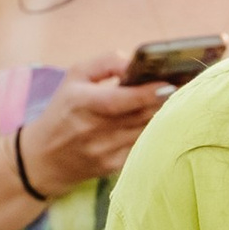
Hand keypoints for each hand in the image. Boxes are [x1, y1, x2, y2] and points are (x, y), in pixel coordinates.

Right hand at [12, 60, 174, 197]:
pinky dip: (154, 133)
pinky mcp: (111, 167)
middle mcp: (91, 129)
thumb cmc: (63, 110)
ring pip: (145, 131)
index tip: (170, 84)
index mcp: (80, 102)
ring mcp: (102, 151)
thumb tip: (136, 63)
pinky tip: (163, 122)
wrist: (43, 158)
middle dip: (165, 101)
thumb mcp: (75, 76)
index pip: (120, 100)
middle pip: (140, 115)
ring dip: (164, 116)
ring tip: (179, 101)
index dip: (148, 93)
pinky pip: (141, 147)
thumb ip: (106, 62)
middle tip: (186, 87)